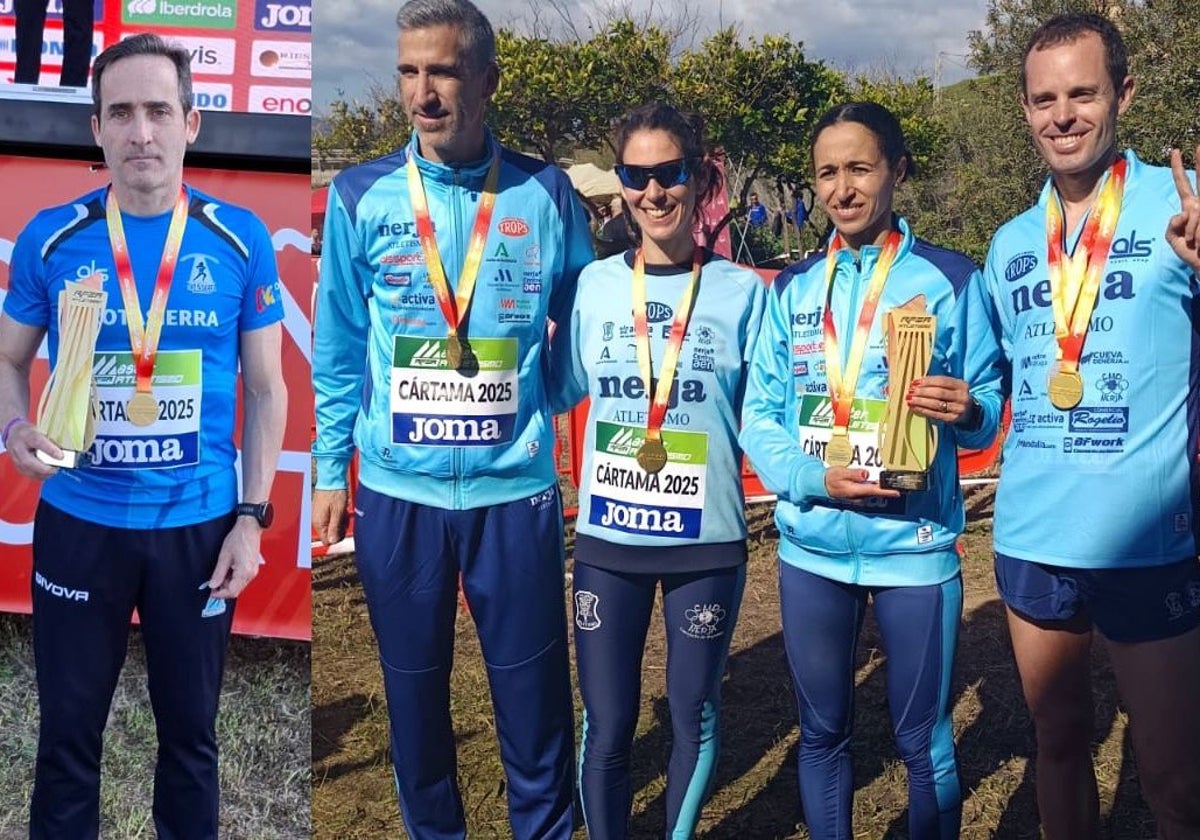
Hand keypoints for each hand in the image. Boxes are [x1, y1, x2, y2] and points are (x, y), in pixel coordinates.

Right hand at [4, 421, 61, 480]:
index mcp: (26, 434)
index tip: (61, 457)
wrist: (15, 433)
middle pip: (28, 461)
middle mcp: (18, 446)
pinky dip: (38, 476)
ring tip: (53, 472)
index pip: (37, 441)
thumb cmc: (31, 432)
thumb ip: (51, 440)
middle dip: (44, 468)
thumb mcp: (41, 430)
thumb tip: (64, 450)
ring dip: (42, 473)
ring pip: (26, 469)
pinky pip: (26, 473)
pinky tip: (46, 474)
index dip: (50, 450)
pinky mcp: (16, 464)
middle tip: (56, 469)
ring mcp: (15, 457)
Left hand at [209, 516, 261, 598]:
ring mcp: (253, 571)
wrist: (249, 528)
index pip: (231, 592)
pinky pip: (242, 579)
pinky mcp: (252, 568)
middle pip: (236, 590)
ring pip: (239, 585)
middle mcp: (251, 574)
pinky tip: (228, 571)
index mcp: (244, 572)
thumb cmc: (239, 538)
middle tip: (213, 582)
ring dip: (228, 583)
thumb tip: (213, 585)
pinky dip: (233, 578)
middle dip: (224, 589)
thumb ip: (218, 573)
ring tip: (220, 573)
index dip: (220, 594)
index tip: (211, 591)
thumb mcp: (224, 556)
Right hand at [313, 488, 348, 545]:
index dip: (337, 538)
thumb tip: (332, 542)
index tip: (344, 531)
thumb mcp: (338, 512)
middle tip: (344, 519)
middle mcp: (316, 521)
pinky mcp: (322, 511)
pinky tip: (340, 510)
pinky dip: (337, 516)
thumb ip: (334, 528)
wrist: (331, 479)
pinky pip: (330, 519)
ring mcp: (319, 515)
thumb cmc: (335, 493)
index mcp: (319, 523)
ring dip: (339, 522)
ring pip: (331, 526)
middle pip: (329, 534)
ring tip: (342, 512)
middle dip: (339, 529)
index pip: (327, 541)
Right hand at [824, 467, 900, 500]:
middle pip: (877, 492)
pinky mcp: (858, 496)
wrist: (822, 486)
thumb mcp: (840, 473)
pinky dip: (875, 487)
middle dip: (888, 488)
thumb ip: (853, 474)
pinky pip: (869, 492)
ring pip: (874, 492)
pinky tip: (879, 482)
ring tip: (891, 481)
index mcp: (855, 491)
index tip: (898, 491)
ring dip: (882, 487)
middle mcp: (858, 497)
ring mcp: (858, 498)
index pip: (874, 490)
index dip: (887, 491)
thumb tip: (865, 474)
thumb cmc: (831, 478)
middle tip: (899, 483)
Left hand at [906, 375, 971, 424]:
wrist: (970, 412)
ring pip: (936, 404)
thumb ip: (937, 383)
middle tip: (910, 391)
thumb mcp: (952, 387)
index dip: (927, 381)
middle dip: (922, 392)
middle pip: (939, 393)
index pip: (943, 381)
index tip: (915, 382)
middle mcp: (962, 397)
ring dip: (920, 401)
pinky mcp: (953, 419)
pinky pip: (935, 414)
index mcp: (962, 385)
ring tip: (909, 399)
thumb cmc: (955, 396)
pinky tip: (915, 408)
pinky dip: (923, 411)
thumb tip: (916, 383)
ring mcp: (958, 409)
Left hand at [1168, 145, 1199, 271]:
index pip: (1182, 184)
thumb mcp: (1173, 240)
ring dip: (1193, 232)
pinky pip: (1198, 220)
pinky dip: (1197, 234)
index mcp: (1189, 207)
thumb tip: (1184, 213)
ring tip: (1196, 243)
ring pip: (1196, 213)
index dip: (1177, 168)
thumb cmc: (1191, 253)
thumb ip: (1171, 225)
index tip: (1175, 151)